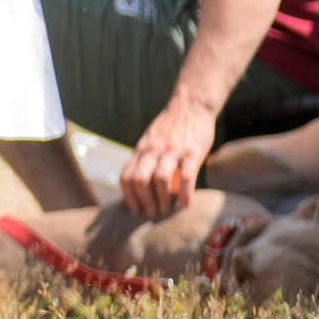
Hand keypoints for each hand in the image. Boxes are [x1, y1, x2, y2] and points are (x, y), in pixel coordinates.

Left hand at [120, 98, 217, 215]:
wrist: (191, 105)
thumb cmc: (172, 127)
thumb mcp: (152, 140)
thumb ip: (145, 159)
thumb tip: (141, 185)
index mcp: (142, 149)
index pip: (126, 176)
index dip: (128, 196)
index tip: (134, 210)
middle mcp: (153, 150)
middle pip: (139, 180)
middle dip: (144, 201)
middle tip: (151, 214)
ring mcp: (172, 151)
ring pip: (160, 179)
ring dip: (162, 200)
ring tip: (166, 211)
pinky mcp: (191, 152)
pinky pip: (186, 176)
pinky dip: (185, 194)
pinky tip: (185, 206)